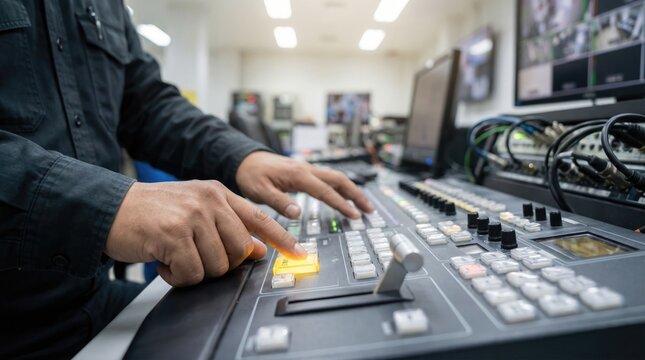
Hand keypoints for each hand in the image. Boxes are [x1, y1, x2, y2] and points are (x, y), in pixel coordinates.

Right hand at [106, 181, 306, 286]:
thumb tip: (256, 249)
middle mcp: (210, 199)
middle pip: (240, 250)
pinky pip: (192, 273)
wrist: (110, 208)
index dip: (282, 238)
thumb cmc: (151, 212)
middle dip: (221, 264)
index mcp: (218, 192)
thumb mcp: (193, 210)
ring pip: (218, 265)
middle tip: (195, 257)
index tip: (300, 253)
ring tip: (174, 256)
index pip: (259, 217)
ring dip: (194, 271)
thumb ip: (226, 225)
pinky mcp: (175, 233)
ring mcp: (193, 214)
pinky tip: (163, 261)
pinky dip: (177, 277)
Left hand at [236, 152, 373, 218]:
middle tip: (370, 210)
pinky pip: (328, 178)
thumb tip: (298, 213)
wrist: (245, 159)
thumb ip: (279, 202)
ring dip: (352, 190)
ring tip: (364, 204)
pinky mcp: (305, 172)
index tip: (355, 216)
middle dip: (356, 194)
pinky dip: (341, 187)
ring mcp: (308, 169)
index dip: (342, 204)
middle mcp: (307, 169)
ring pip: (336, 177)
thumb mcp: (260, 191)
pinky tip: (344, 195)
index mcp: (298, 175)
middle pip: (339, 179)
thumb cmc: (251, 175)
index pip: (326, 191)